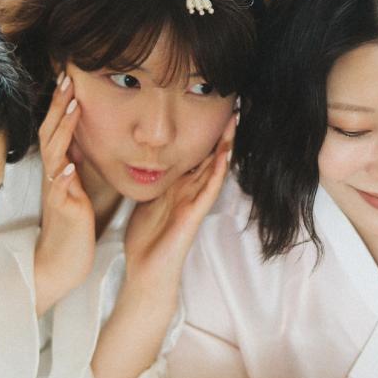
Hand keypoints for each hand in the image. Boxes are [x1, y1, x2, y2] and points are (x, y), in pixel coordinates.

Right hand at [34, 72, 97, 313]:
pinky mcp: (65, 213)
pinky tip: (69, 166)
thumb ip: (76, 166)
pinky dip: (64, 178)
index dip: (61, 106)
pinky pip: (61, 193)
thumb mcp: (75, 190)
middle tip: (68, 80)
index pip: (57, 131)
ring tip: (73, 109)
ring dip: (63, 132)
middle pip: (51, 135)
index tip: (70, 80)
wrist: (60, 262)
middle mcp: (54, 178)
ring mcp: (57, 194)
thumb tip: (79, 143)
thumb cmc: (71, 226)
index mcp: (59, 171)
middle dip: (60, 107)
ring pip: (55, 157)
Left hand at [120, 111, 235, 298]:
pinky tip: (224, 156)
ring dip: (226, 146)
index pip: (196, 154)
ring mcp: (194, 204)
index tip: (210, 108)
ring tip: (234, 121)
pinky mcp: (193, 216)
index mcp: (179, 187)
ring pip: (214, 169)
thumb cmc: (146, 240)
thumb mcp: (146, 200)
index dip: (205, 132)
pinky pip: (208, 191)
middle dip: (221, 133)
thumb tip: (142, 159)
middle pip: (210, 156)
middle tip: (233, 105)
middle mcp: (190, 192)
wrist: (145, 272)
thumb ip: (151, 181)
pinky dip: (217, 172)